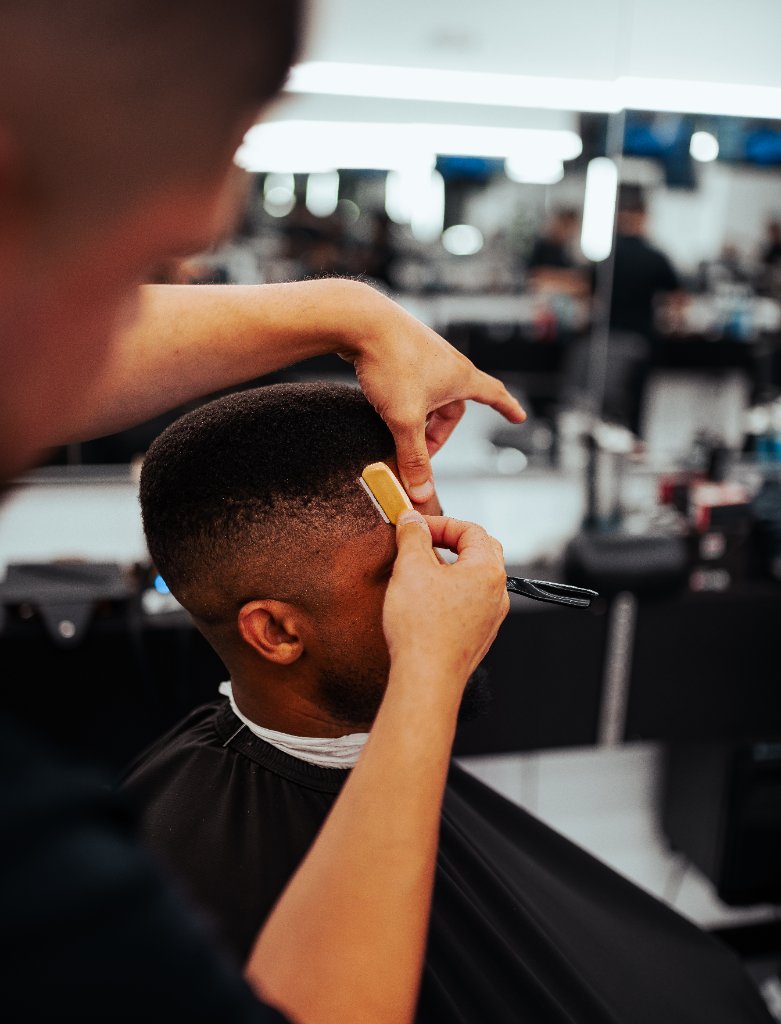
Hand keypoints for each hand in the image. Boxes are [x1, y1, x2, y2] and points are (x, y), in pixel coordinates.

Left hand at [339, 285, 524, 503]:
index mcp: (460, 376)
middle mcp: (447, 362)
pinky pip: (409, 383)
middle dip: (436, 434)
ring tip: (395, 428)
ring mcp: (423, 354)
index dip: (506, 408)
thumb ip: (412, 457)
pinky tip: (382, 405)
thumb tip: (421, 493)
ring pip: (427, 397)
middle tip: (417, 455)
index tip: (518, 416)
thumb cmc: (390, 363)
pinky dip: (402, 401)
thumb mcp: (404, 419)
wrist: (359, 320)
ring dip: (417, 418)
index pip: (493, 394)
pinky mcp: (401, 350)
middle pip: (451, 407)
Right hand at [383, 512, 509, 689]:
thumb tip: (411, 519)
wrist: (426, 679)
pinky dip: (450, 592)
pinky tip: (425, 600)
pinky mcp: (478, 637)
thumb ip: (413, 536)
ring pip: (474, 579)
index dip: (441, 523)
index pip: (471, 530)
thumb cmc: (422, 627)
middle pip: (481, 551)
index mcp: (488, 571)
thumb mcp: (410, 568)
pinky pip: (469, 603)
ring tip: (418, 572)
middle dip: (450, 542)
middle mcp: (497, 594)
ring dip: (449, 568)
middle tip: (422, 543)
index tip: (415, 527)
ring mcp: (491, 618)